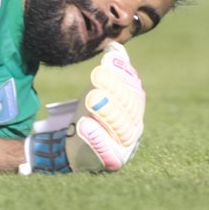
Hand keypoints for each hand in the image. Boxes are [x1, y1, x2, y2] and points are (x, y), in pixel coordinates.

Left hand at [20, 42, 145, 173]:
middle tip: (95, 79)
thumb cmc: (93, 113)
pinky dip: (97, 138)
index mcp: (134, 107)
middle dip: (113, 94)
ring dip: (107, 112)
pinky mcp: (111, 162)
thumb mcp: (99, 88)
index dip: (119, 79)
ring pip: (121, 130)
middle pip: (129, 110)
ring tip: (90, 98)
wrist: (74, 144)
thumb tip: (115, 47)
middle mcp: (134, 127)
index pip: (132, 91)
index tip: (101, 69)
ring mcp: (125, 146)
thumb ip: (110, 70)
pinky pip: (107, 152)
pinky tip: (84, 126)